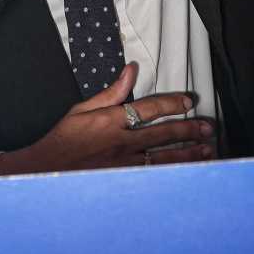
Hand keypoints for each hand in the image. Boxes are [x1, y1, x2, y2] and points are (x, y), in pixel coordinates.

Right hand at [0, 63, 216, 173]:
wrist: (44, 174)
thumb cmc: (61, 141)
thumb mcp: (81, 111)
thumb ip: (111, 93)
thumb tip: (130, 71)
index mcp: (111, 121)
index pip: (149, 109)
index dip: (171, 103)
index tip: (188, 102)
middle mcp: (122, 143)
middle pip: (164, 135)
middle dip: (189, 130)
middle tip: (208, 128)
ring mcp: (125, 165)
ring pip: (164, 158)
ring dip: (188, 154)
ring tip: (207, 151)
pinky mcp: (124, 182)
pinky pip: (155, 176)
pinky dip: (174, 174)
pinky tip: (189, 174)